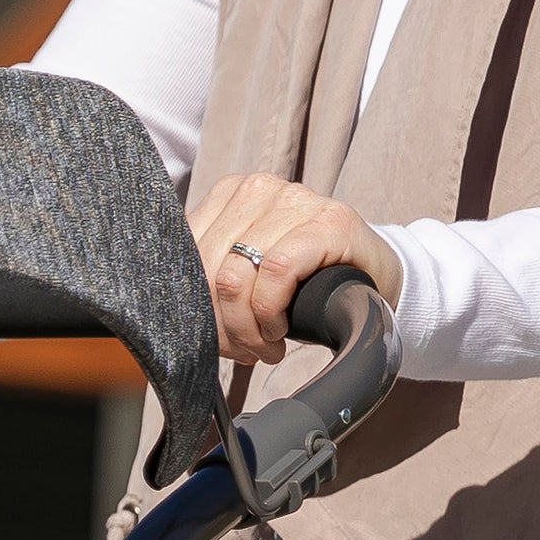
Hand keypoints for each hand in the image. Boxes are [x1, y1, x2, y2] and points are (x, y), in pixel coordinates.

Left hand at [187, 174, 403, 365]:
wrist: (371, 281)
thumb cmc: (300, 285)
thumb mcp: (243, 280)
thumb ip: (206, 282)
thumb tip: (169, 317)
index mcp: (228, 196)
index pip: (183, 258)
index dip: (191, 312)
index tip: (215, 341)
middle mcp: (257, 189)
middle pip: (206, 271)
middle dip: (220, 327)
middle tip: (244, 350)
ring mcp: (294, 199)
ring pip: (234, 276)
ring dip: (247, 328)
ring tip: (265, 345)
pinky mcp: (329, 220)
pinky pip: (275, 272)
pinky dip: (271, 311)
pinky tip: (281, 327)